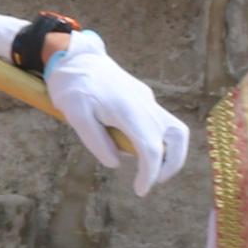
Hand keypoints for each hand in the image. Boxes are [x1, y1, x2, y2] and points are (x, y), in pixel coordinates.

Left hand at [43, 32, 189, 195]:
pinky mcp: (144, 98)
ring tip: (151, 169)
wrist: (76, 56)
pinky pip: (160, 123)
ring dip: (171, 152)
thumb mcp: (74, 114)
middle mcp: (144, 104)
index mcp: (128, 110)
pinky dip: (157, 140)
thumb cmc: (72, 85)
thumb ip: (96, 141)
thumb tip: (117, 163)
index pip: (151, 147)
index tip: (140, 190)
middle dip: (170, 165)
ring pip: (175, 129)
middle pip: (176, 137)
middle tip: (153, 182)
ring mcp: (147, 100)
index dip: (151, 173)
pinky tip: (133, 146)